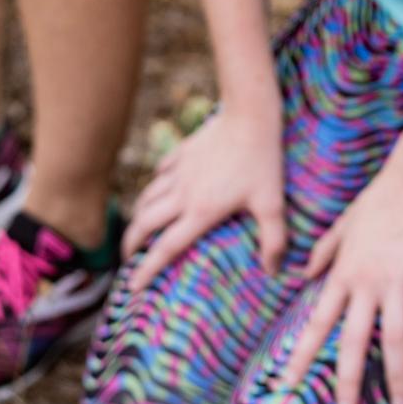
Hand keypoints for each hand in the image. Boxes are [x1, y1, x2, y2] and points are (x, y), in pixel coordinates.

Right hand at [125, 104, 288, 290]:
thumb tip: (274, 271)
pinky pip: (161, 171)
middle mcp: (183, 194)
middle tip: (127, 258)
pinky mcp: (183, 152)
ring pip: (148, 197)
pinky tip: (159, 186)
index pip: (166, 248)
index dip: (147, 270)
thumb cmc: (262, 162)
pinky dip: (156, 183)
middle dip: (131, 243)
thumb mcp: (272, 204)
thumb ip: (273, 240)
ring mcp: (180, 171)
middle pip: (145, 223)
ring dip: (140, 214)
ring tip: (139, 227)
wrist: (249, 116)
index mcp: (200, 212)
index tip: (132, 287)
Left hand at [278, 166, 402, 403]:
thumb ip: (323, 251)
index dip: (302, 355)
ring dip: (396, 375)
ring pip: (394, 338)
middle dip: (348, 380)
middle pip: (353, 341)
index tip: (287, 383)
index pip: (317, 322)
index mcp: (343, 274)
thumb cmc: (380, 199)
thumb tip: (303, 274)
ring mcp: (397, 281)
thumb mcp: (343, 224)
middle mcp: (366, 284)